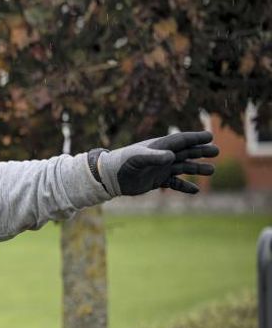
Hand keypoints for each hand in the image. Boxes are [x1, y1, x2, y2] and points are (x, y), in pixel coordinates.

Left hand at [96, 131, 218, 195]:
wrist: (110, 177)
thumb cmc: (122, 163)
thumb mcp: (138, 159)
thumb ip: (154, 157)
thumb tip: (172, 156)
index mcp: (159, 147)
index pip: (181, 140)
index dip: (195, 138)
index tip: (210, 136)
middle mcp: (161, 156)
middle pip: (185, 152)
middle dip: (200, 151)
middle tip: (216, 151)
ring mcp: (160, 168)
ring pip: (183, 167)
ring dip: (197, 168)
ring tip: (212, 170)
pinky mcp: (156, 180)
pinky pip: (174, 182)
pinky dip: (184, 186)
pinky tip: (195, 191)